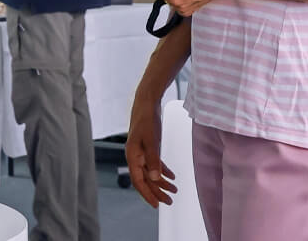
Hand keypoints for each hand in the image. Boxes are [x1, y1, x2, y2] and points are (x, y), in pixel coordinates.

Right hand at [125, 90, 175, 207]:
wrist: (146, 102)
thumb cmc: (146, 119)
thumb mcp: (151, 140)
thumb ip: (153, 160)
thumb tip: (155, 178)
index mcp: (132, 156)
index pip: (139, 181)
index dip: (147, 194)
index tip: (157, 205)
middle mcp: (135, 156)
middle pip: (145, 180)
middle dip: (157, 192)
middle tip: (170, 201)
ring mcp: (141, 152)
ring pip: (151, 173)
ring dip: (162, 183)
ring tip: (174, 191)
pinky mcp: (147, 147)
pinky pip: (154, 164)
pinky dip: (163, 171)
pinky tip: (172, 176)